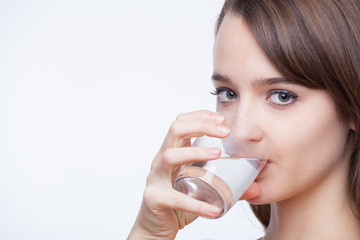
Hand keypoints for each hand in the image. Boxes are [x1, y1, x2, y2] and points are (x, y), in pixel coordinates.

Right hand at [128, 110, 260, 239]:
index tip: (222, 118)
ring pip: (170, 156)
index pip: (180, 123)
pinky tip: (214, 209)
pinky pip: (176, 199)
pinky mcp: (155, 199)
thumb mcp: (200, 187)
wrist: (156, 228)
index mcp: (171, 153)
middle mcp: (160, 161)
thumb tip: (256, 187)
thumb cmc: (178, 203)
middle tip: (225, 131)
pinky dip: (197, 204)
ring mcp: (155, 179)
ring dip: (195, 152)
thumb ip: (224, 184)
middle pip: (175, 130)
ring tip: (217, 153)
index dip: (200, 115)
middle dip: (201, 125)